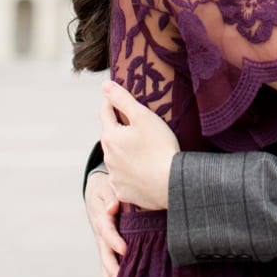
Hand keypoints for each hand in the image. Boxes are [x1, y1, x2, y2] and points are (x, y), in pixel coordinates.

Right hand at [84, 171, 126, 276]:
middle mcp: (101, 234)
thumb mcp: (106, 187)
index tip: (124, 250)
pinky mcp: (107, 248)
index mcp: (101, 218)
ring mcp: (103, 243)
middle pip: (105, 253)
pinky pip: (108, 264)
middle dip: (112, 267)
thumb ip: (110, 196)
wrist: (95, 191)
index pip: (107, 231)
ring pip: (105, 262)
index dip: (114, 241)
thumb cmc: (104, 188)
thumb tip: (113, 207)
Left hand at [99, 80, 177, 210]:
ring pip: (115, 158)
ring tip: (140, 149)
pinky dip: (128, 172)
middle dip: (118, 128)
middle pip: (109, 136)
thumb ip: (122, 99)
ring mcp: (115, 176)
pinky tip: (142, 170)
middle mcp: (108, 157)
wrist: (171, 184)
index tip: (118, 98)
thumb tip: (104, 85)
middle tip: (133, 124)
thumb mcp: (143, 117)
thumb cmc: (160, 148)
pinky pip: (122, 178)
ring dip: (123, 152)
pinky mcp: (123, 191)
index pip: (105, 113)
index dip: (111, 103)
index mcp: (111, 137)